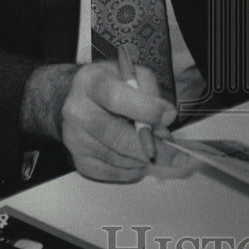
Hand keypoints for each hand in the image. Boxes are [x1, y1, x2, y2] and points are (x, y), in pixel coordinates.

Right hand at [60, 60, 183, 181]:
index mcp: (90, 81)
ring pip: (115, 158)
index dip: (146, 110)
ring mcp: (73, 137)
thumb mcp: (133, 75)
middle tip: (175, 155)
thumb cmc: (112, 85)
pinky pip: (107, 172)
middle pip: (116, 136)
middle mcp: (76, 110)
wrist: (78, 100)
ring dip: (141, 160)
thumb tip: (163, 124)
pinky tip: (137, 161)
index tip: (168, 117)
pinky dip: (129, 171)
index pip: (116, 98)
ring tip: (155, 153)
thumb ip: (151, 95)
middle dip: (151, 147)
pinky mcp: (76, 158)